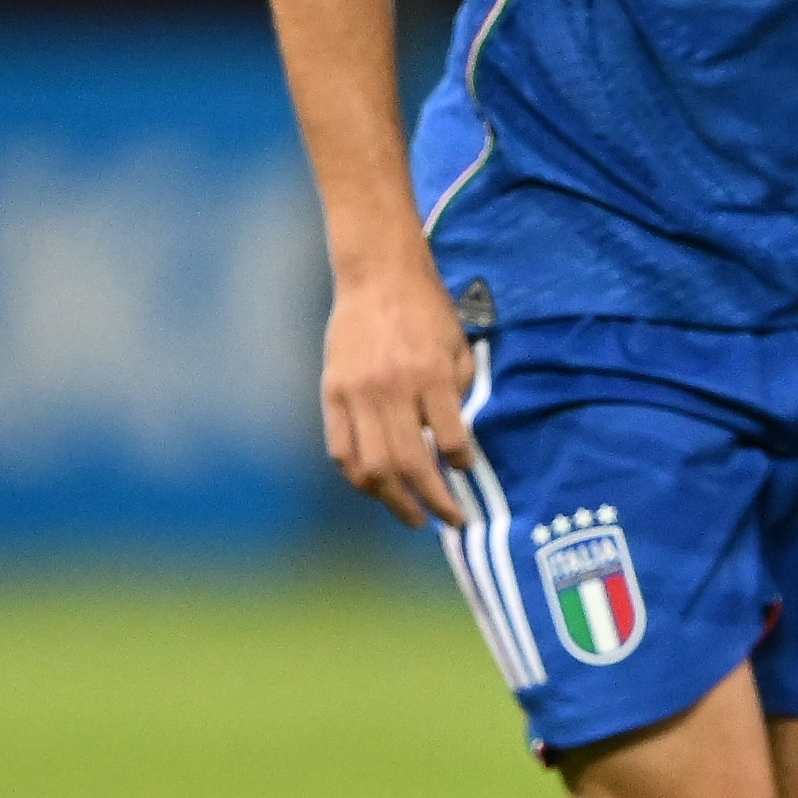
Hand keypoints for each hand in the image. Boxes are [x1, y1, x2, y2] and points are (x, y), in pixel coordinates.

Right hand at [320, 258, 474, 528]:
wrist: (377, 276)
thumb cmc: (426, 310)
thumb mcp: (458, 345)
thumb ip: (458, 394)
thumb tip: (452, 443)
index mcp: (431, 375)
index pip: (451, 438)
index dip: (460, 464)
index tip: (465, 473)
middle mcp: (393, 389)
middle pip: (411, 463)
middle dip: (433, 501)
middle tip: (449, 520)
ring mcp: (357, 394)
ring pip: (372, 466)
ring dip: (393, 500)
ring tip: (412, 517)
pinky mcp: (332, 394)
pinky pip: (341, 450)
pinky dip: (358, 477)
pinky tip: (375, 489)